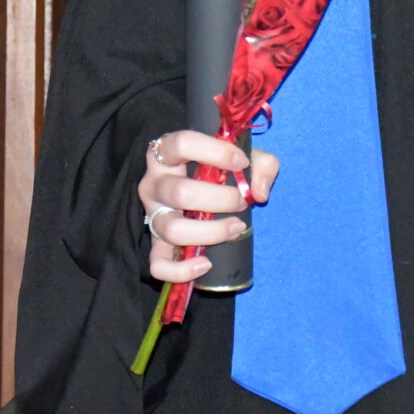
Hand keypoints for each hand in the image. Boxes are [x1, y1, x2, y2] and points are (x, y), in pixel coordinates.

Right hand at [139, 129, 280, 283]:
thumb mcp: (242, 157)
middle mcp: (154, 182)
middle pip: (180, 192)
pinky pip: (157, 264)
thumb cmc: (217, 169)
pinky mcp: (155, 244)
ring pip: (172, 228)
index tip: (241, 163)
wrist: (195, 188)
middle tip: (242, 201)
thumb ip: (262, 165)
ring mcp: (152, 215)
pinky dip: (180, 270)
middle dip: (221, 200)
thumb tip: (259, 193)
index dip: (216, 152)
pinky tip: (206, 263)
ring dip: (210, 232)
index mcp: (168, 152)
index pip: (182, 143)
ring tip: (236, 227)